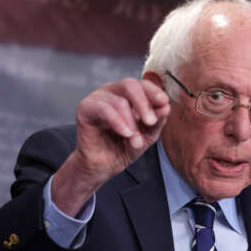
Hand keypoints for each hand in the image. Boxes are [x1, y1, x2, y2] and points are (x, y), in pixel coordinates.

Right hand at [52, 77, 169, 215]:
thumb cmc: (123, 147)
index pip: (142, 84)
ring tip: (136, 141)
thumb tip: (165, 106)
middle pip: (129, 85)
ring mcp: (97, 98)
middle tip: (151, 122)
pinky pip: (104, 109)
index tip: (164, 103)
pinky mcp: (84, 108)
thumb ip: (157, 120)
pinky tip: (125, 134)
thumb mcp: (147, 135)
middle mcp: (111, 92)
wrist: (103, 166)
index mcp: (127, 94)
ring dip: (131, 123)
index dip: (154, 92)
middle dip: (144, 103)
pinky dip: (118, 122)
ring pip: (119, 101)